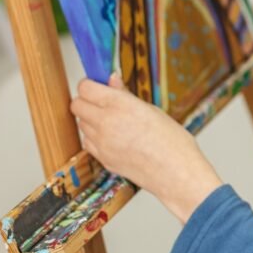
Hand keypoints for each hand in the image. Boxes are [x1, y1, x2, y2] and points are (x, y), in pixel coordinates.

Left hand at [71, 75, 222, 222]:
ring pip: (81, 123)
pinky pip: (88, 142)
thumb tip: (112, 80)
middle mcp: (106, 122)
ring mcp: (101, 142)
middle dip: (86, 101)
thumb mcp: (151, 109)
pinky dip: (95, 137)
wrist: (175, 172)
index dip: (90, 85)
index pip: (85, 88)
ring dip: (91, 119)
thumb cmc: (172, 140)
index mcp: (120, 105)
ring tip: (114, 122)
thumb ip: (125, 95)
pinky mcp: (101, 158)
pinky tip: (114, 138)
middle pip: (76, 105)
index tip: (98, 85)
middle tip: (103, 102)